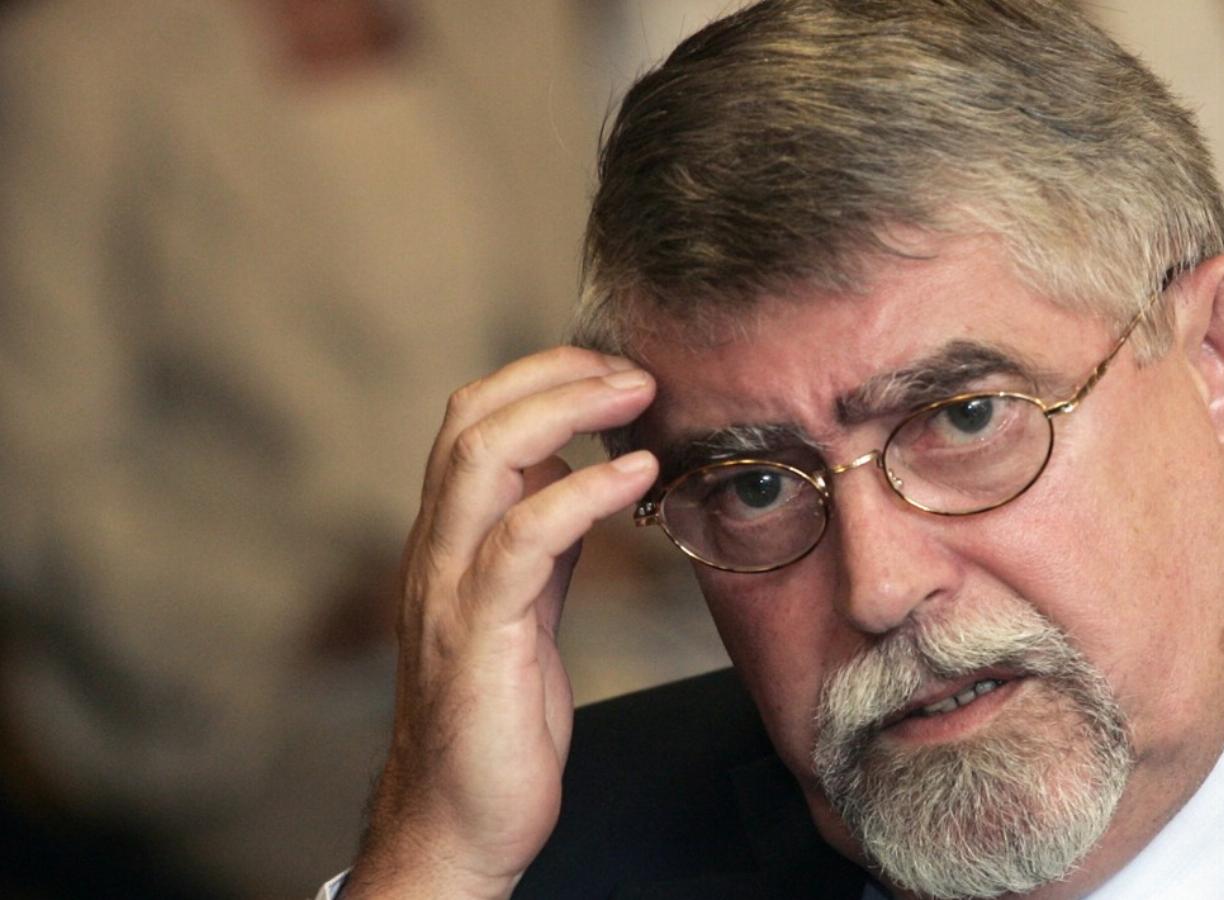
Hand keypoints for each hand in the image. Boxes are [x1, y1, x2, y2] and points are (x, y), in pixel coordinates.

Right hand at [342, 348, 657, 898]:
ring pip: (482, 459)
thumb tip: (579, 477)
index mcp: (452, 539)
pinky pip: (524, 540)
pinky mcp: (478, 636)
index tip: (615, 371)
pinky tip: (634, 477)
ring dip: (566, 409)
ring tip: (636, 397)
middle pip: (470, 416)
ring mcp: (449, 589)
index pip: (475, 420)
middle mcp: (438, 550)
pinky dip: (584, 494)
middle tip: (633, 371)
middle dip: (556, 373)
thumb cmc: (498, 718)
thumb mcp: (525, 609)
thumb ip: (541, 544)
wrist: (458, 822)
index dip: (543, 377)